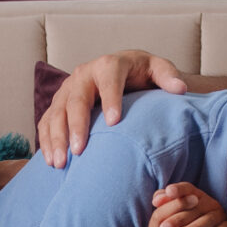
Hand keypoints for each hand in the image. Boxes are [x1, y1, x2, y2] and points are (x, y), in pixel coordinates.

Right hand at [37, 51, 187, 167]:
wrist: (124, 73)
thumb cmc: (143, 74)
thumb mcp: (159, 70)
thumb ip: (168, 77)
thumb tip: (180, 89)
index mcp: (110, 64)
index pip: (109, 79)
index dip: (111, 99)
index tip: (114, 123)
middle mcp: (84, 73)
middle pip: (77, 99)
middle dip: (76, 126)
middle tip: (79, 151)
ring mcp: (68, 89)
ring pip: (56, 112)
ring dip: (57, 138)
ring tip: (60, 163)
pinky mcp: (58, 103)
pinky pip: (47, 121)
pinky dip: (47, 140)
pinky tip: (51, 161)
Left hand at [148, 181, 226, 226]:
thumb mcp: (174, 216)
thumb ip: (166, 205)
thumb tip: (156, 199)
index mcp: (195, 196)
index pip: (187, 188)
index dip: (178, 190)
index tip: (169, 192)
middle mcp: (209, 203)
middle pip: (194, 207)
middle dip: (177, 218)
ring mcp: (220, 215)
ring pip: (207, 219)